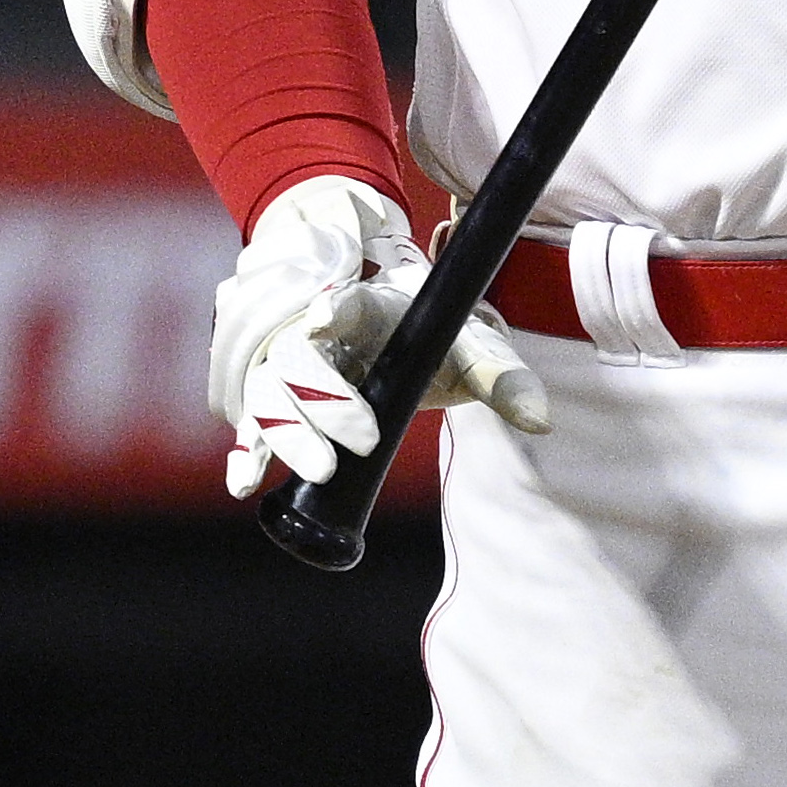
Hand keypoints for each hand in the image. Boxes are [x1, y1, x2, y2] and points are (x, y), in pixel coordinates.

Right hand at [208, 175, 550, 497]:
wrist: (400, 336)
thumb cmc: (435, 339)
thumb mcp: (474, 350)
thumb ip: (504, 379)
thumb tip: (541, 420)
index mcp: (366, 307)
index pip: (343, 303)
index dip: (331, 309)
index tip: (326, 317)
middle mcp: (316, 333)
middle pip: (298, 357)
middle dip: (322, 399)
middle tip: (360, 441)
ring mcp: (289, 368)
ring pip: (269, 392)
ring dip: (285, 431)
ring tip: (317, 471)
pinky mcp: (277, 405)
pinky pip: (252, 426)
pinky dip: (246, 452)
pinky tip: (245, 484)